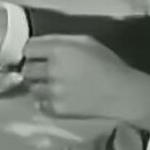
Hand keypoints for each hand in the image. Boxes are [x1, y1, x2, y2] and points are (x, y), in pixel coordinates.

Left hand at [22, 35, 149, 129]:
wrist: (122, 93)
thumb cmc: (108, 64)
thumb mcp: (86, 41)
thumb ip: (60, 40)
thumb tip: (40, 43)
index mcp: (59, 50)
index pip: (28, 49)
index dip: (33, 52)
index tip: (38, 55)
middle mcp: (52, 70)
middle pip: (26, 69)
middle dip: (35, 69)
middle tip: (46, 71)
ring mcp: (53, 92)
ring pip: (31, 88)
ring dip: (39, 86)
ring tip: (55, 85)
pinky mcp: (57, 109)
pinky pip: (40, 104)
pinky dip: (46, 101)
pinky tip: (60, 97)